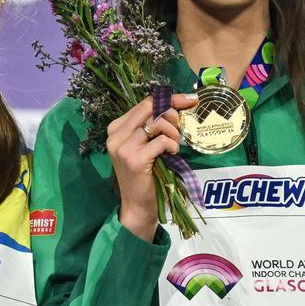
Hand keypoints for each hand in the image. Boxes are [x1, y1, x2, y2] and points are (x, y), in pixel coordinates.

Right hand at [107, 94, 196, 239]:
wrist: (136, 206)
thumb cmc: (144, 175)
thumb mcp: (143, 146)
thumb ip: (151, 126)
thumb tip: (176, 105)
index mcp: (115, 128)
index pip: (144, 103)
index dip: (169, 98)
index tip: (190, 99)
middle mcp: (115, 135)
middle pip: (150, 107)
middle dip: (173, 112)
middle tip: (180, 128)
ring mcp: (123, 147)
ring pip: (157, 122)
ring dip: (173, 132)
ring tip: (174, 145)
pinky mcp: (134, 159)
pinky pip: (161, 141)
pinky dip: (172, 145)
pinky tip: (172, 153)